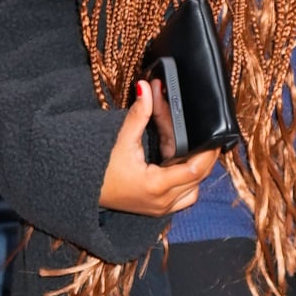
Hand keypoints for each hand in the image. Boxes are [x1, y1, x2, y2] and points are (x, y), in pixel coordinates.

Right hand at [98, 79, 220, 215]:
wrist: (80, 191)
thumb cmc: (99, 169)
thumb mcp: (121, 140)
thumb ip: (139, 114)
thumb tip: (147, 87)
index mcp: (156, 185)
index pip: (196, 169)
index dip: (209, 152)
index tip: (216, 135)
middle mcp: (162, 202)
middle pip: (198, 177)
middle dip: (202, 154)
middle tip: (204, 134)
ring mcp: (160, 208)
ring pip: (193, 189)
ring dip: (196, 170)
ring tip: (192, 148)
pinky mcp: (157, 208)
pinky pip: (183, 197)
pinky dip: (187, 181)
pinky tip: (180, 163)